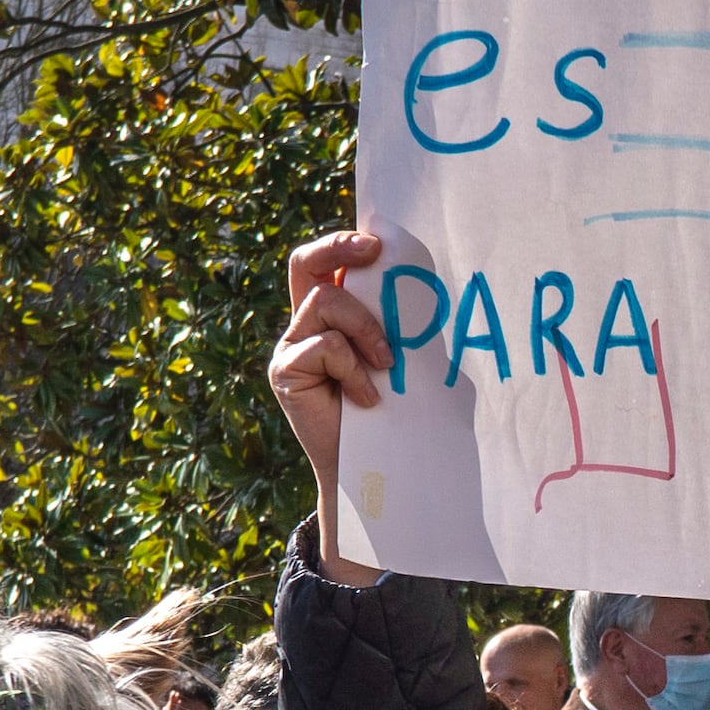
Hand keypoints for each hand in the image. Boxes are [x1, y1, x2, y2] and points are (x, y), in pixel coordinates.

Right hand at [270, 230, 394, 584]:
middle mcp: (302, 326)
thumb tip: (425, 280)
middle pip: (306, 263)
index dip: (341, 243)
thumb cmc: (394, 411)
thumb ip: (395, 322)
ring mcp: (290, 349)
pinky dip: (354, 368)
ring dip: (365, 328)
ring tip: (384, 366)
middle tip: (375, 254)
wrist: (371, 469)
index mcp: (328, 316)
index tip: (376, 241)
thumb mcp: (399, 357)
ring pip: (326, 303)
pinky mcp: (285, 373)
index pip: (321, 262)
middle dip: (340, 249)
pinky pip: (325, 347)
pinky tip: (368, 397)